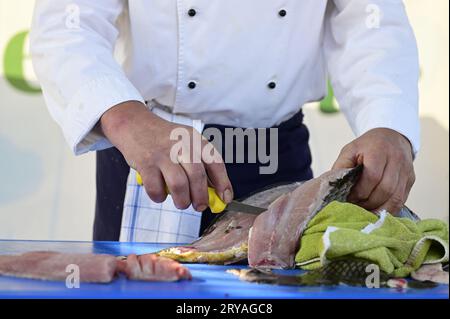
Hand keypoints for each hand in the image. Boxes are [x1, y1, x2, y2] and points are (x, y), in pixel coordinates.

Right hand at [100, 101, 232, 210]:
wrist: (135, 124)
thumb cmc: (165, 139)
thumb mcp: (186, 142)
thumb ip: (199, 164)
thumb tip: (214, 192)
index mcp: (195, 140)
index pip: (215, 162)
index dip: (223, 183)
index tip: (225, 198)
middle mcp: (181, 145)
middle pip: (198, 177)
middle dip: (201, 198)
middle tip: (200, 206)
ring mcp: (163, 154)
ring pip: (179, 185)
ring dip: (182, 201)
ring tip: (181, 203)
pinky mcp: (146, 163)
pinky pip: (156, 188)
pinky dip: (159, 197)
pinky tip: (160, 194)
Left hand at [332, 128, 414, 214]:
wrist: (391, 137)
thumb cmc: (367, 146)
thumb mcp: (349, 150)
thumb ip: (341, 167)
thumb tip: (333, 187)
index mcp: (379, 150)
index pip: (372, 176)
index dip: (360, 191)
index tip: (349, 197)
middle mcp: (397, 160)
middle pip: (385, 190)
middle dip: (368, 202)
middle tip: (355, 207)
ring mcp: (406, 171)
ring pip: (395, 198)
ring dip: (378, 209)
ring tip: (364, 212)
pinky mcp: (411, 180)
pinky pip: (401, 201)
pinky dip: (388, 210)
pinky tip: (376, 211)